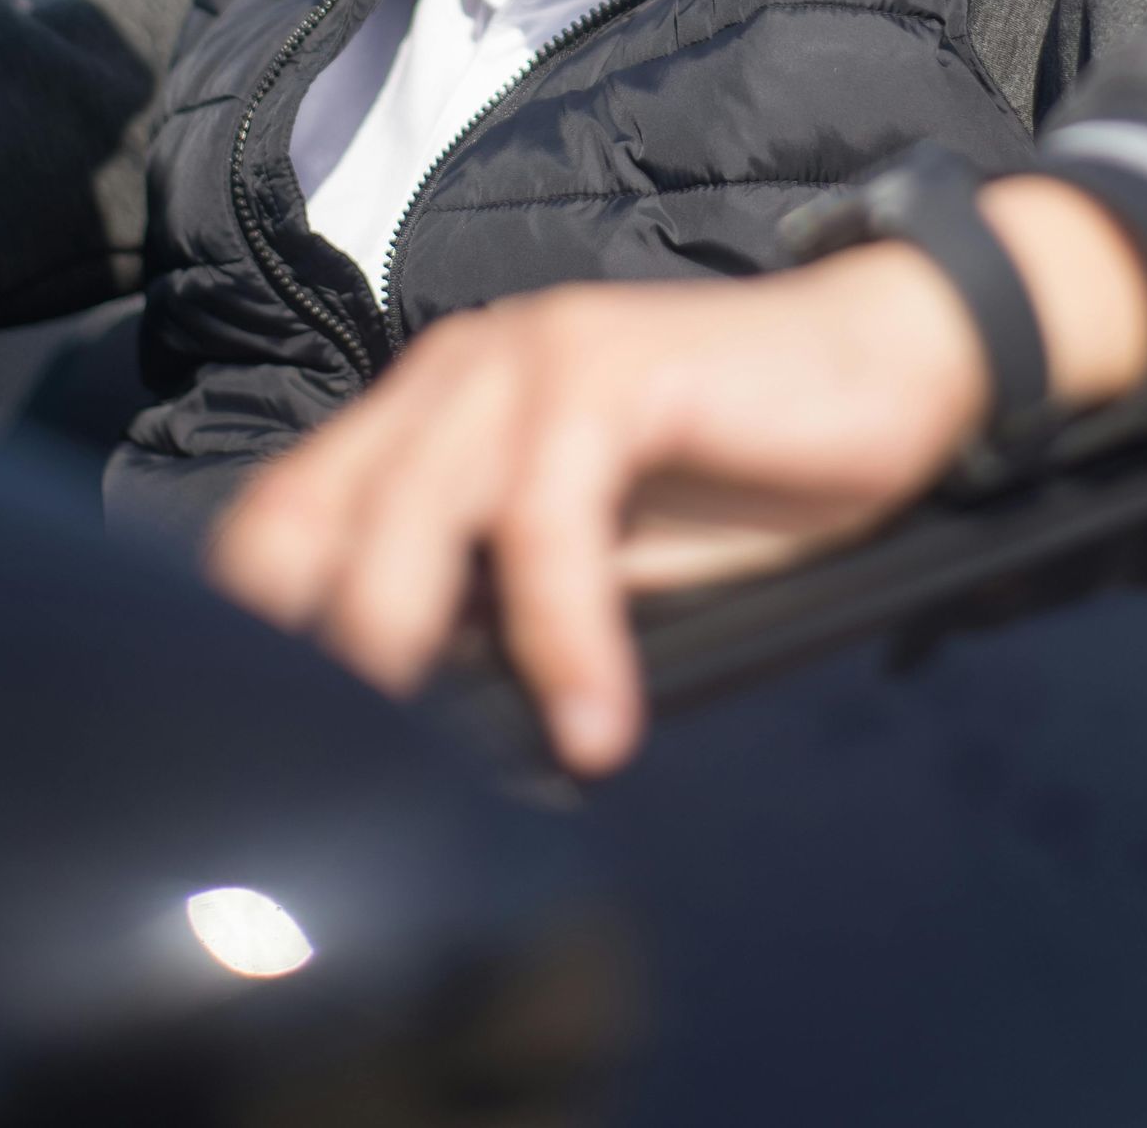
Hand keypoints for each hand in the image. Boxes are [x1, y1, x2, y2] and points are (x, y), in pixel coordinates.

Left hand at [210, 178, 1146, 773]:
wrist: (891, 366)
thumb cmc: (741, 481)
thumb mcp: (595, 563)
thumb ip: (494, 611)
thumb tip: (402, 735)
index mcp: (432, 410)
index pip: (284, 521)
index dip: (255, 635)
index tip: (272, 759)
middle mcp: (457, 371)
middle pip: (321, 527)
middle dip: (318, 666)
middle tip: (341, 790)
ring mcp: (530, 357)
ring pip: (413, 519)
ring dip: (415, 657)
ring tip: (438, 783)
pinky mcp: (610, 369)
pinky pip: (548, 517)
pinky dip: (566, 637)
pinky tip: (599, 724)